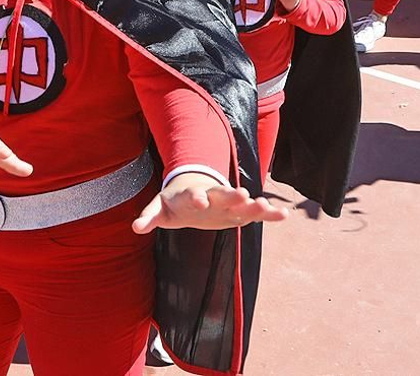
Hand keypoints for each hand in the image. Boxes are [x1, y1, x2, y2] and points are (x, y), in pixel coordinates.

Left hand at [131, 171, 287, 233]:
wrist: (192, 192)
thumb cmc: (174, 203)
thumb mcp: (160, 209)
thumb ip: (149, 217)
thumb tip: (135, 227)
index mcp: (191, 194)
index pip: (194, 194)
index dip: (196, 197)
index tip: (200, 201)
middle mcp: (212, 195)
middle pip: (222, 193)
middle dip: (231, 195)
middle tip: (243, 194)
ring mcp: (227, 202)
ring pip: (242, 202)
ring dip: (253, 203)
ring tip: (266, 205)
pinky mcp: (238, 212)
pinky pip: (256, 213)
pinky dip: (269, 213)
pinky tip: (284, 215)